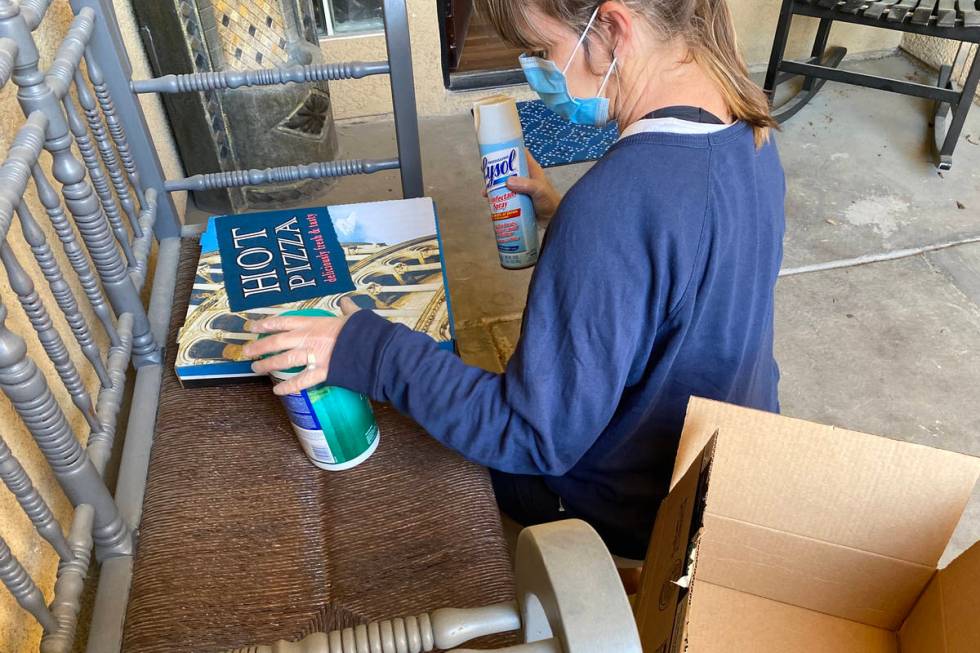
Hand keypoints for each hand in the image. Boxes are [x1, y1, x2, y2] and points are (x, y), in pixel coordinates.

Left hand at [242, 297, 359, 394]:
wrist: (374, 347)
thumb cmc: (364, 330)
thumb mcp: (354, 315)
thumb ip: (347, 309)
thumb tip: (347, 301)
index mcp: (315, 323)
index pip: (284, 322)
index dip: (266, 324)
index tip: (253, 326)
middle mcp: (309, 338)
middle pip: (277, 341)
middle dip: (259, 346)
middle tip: (246, 352)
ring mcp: (314, 356)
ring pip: (284, 360)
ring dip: (268, 365)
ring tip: (256, 368)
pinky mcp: (322, 372)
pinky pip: (301, 382)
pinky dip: (288, 387)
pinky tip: (278, 391)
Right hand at [482, 152, 560, 224]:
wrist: (553, 220)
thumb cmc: (550, 202)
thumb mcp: (539, 190)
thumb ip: (526, 185)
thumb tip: (508, 181)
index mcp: (531, 169)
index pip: (519, 153)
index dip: (507, 150)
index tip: (494, 150)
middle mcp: (524, 177)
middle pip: (507, 169)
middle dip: (495, 170)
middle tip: (484, 172)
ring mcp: (520, 188)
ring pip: (504, 183)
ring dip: (494, 186)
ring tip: (485, 191)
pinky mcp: (517, 199)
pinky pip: (504, 196)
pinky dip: (496, 197)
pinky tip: (489, 201)